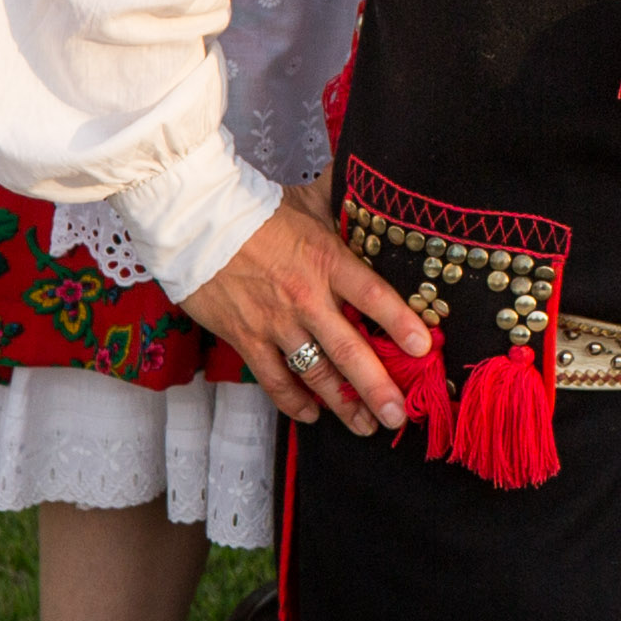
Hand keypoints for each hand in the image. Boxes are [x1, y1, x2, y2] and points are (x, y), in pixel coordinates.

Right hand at [180, 203, 431, 434]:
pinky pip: (274, 379)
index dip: (401, 323)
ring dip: (342, 404)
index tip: (424, 348)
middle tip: (397, 416)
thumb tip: (373, 195)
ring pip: (315, 373)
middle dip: (377, 387)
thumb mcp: (310, 201)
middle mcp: (306, 297)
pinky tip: (312, 414)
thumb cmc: (257, 207)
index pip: (373, 295)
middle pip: (349, 349)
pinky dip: (294, 402)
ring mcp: (275, 322)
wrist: (196, 220)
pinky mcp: (245, 338)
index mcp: (328, 260)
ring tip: (365, 425)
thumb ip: (344, 210)